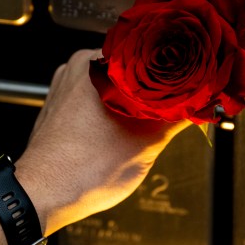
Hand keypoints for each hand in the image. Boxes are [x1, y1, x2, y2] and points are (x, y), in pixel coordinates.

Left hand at [15, 48, 188, 235]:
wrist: (43, 195)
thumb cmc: (81, 170)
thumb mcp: (146, 143)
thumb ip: (178, 117)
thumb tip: (202, 105)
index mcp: (96, 64)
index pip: (148, 48)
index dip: (174, 65)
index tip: (192, 78)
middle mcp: (78, 69)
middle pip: (132, 68)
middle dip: (156, 87)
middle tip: (178, 104)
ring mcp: (66, 88)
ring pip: (115, 87)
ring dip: (135, 102)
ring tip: (152, 122)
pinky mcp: (61, 109)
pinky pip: (96, 102)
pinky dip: (114, 113)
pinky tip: (125, 132)